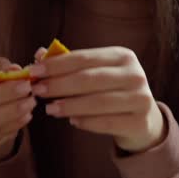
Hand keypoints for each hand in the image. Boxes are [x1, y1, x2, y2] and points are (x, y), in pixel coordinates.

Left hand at [28, 46, 165, 152]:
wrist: (144, 120)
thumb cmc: (112, 92)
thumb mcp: (95, 74)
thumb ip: (69, 65)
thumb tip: (38, 55)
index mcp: (123, 56)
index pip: (85, 58)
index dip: (57, 64)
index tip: (34, 71)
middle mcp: (135, 74)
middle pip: (90, 79)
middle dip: (60, 84)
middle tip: (38, 90)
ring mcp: (140, 98)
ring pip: (98, 102)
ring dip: (70, 105)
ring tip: (50, 109)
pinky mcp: (140, 122)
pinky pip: (107, 122)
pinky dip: (86, 122)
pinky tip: (72, 121)